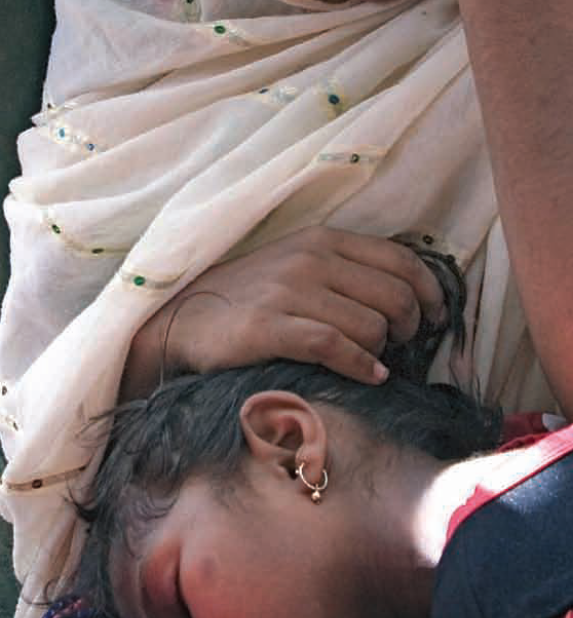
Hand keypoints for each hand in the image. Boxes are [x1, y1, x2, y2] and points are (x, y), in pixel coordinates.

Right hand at [122, 227, 446, 397]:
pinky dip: (362, 366)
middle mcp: (309, 259)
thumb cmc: (249, 296)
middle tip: (400, 345)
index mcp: (321, 239)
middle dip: (409, 327)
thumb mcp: (297, 266)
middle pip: (393, 296)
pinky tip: (370, 377)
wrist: (182, 317)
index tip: (435, 317)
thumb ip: (345, 271)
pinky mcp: (269, 327)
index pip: (400, 259)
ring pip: (370, 325)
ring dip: (382, 351)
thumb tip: (408, 296)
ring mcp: (288, 291)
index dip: (429, 292)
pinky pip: (335, 347)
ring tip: (373, 362)